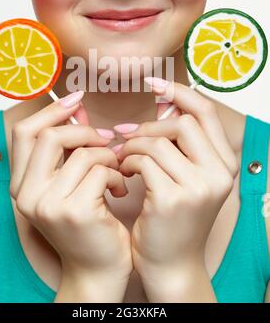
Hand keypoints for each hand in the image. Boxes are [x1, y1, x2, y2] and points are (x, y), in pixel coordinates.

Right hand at [10, 93, 132, 287]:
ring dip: (108, 157)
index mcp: (22, 184)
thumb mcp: (70, 182)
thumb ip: (69, 147)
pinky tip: (120, 189)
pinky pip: (100, 171)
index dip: (51, 111)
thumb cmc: (88, 221)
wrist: (98, 269)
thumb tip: (77, 108)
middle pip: (48, 137)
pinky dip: (116, 174)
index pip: (24, 133)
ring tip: (117, 171)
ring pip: (82, 153)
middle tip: (106, 139)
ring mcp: (49, 205)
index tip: (76, 100)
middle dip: (84, 131)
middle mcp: (27, 195)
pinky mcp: (74, 212)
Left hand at [114, 81, 237, 281]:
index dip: (179, 92)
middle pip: (182, 123)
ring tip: (124, 159)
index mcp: (224, 164)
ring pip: (158, 141)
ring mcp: (197, 187)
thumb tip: (163, 105)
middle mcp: (218, 174)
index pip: (205, 112)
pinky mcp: (171, 198)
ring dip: (133, 146)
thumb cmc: (174, 217)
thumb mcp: (189, 177)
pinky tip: (124, 174)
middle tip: (127, 136)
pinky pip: (143, 160)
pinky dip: (128, 162)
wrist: (171, 264)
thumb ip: (182, 145)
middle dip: (149, 126)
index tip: (154, 83)